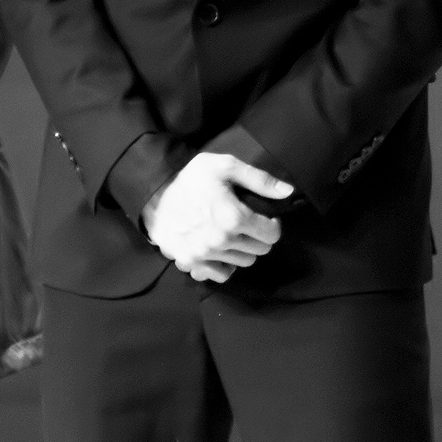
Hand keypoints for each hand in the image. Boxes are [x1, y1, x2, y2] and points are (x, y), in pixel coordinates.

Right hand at [142, 153, 293, 283]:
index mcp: (234, 217)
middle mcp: (222, 241)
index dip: (272, 223)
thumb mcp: (226, 166)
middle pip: (260, 250)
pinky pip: (221, 275)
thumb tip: (289, 192)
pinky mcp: (192, 263)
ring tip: (230, 233)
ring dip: (242, 249)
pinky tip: (220, 250)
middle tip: (247, 223)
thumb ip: (260, 180)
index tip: (263, 216)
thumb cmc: (191, 177)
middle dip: (258, 236)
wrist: (153, 192)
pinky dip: (225, 265)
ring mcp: (206, 255)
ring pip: (243, 262)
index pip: (272, 234)